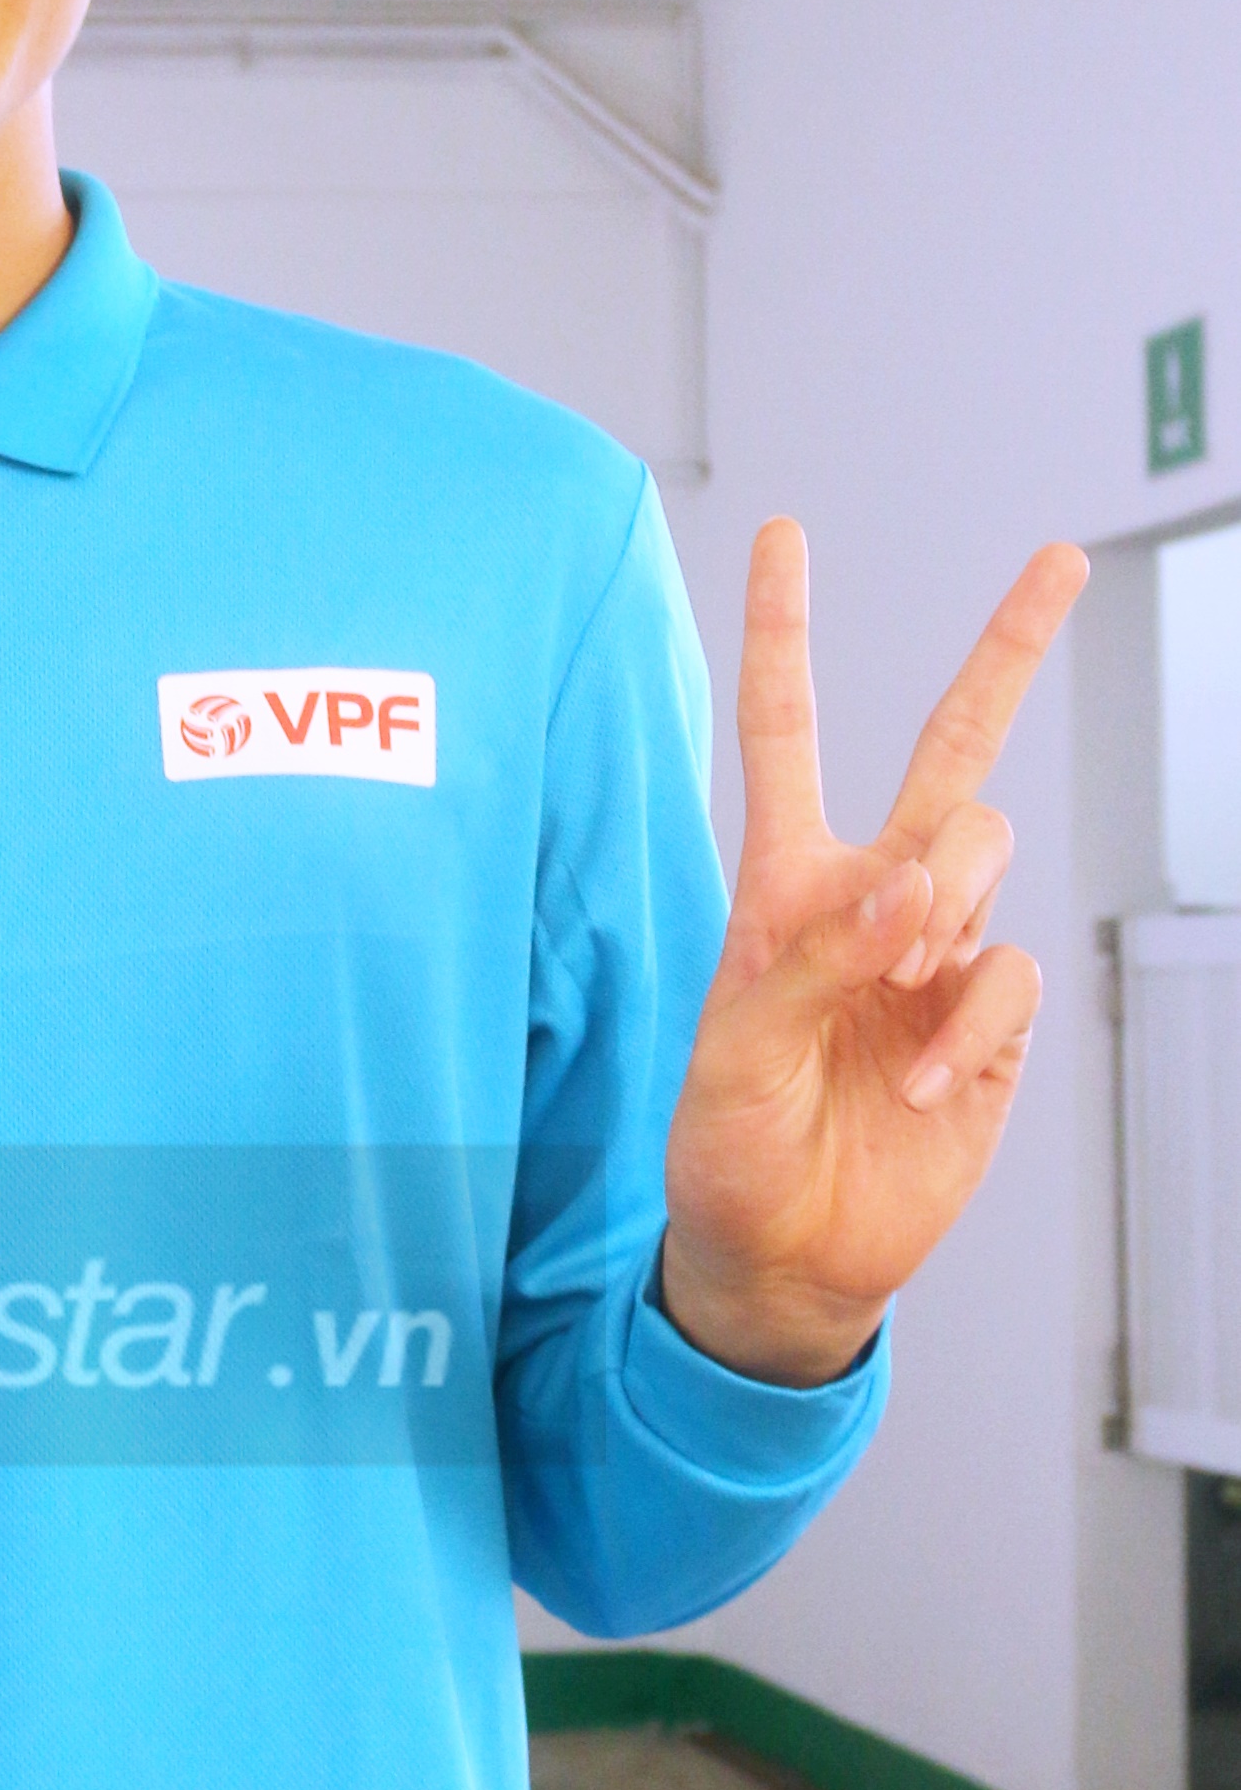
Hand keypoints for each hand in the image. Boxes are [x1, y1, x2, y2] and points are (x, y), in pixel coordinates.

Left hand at [661, 519, 1087, 1386]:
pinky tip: (921, 1076)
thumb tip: (908, 885)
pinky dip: (968, 1017)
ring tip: (893, 998)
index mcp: (784, 885)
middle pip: (952, 749)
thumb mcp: (732, 1053)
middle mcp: (871, 901)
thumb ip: (810, 959)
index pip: (785, 736)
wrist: (784, 1254)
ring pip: (984, 852)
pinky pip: (1009, 972)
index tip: (785, 535)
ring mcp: (940, 956)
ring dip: (946, 908)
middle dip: (1006, 651)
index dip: (785, 634)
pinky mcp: (991, 1021)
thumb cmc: (731, 1147)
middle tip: (1057, 559)